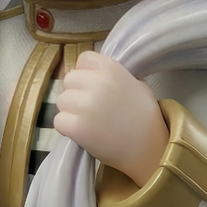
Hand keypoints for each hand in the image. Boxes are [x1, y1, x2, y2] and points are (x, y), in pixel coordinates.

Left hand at [53, 51, 167, 186]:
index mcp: (111, 69)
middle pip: (69, 80)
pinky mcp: (76, 127)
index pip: (84, 59)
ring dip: (70, 110)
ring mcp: (85, 105)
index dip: (86, 72)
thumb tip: (93, 73)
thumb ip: (113, 74)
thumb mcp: (136, 84)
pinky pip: (59, 120)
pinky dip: (67, 127)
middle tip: (89, 107)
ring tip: (86, 121)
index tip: (92, 85)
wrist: (148, 148)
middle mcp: (96, 83)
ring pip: (61, 100)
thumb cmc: (144, 116)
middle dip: (76, 92)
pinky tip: (82, 132)